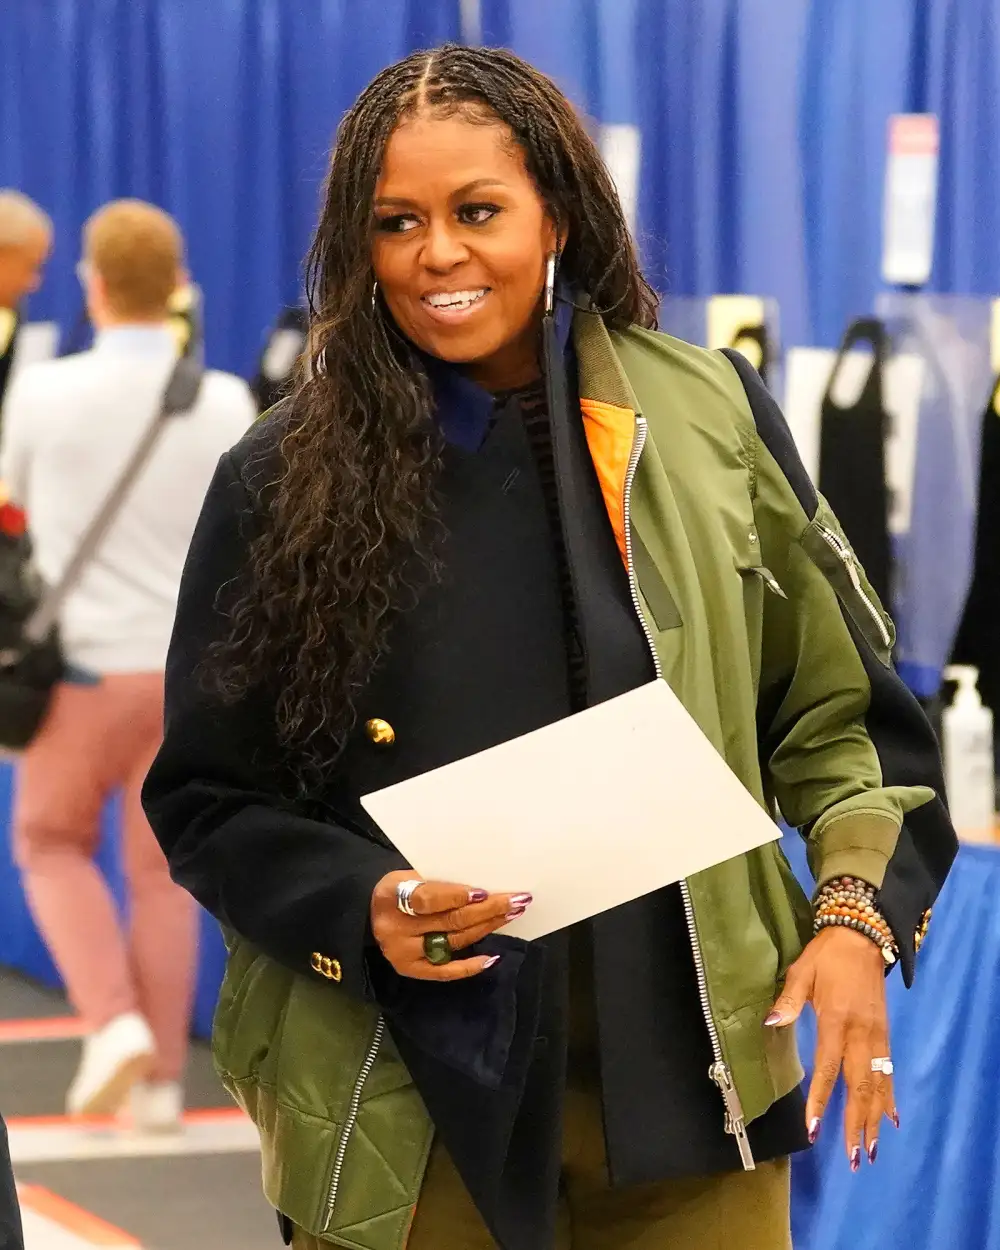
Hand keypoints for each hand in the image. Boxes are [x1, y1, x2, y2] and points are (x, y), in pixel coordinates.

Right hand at [370, 870, 531, 981]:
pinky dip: (469, 966)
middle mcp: (395, 929)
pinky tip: (492, 958)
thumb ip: (438, 882)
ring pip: (453, 942)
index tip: (484, 892)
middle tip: (517, 900)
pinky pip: (444, 972)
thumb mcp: (408, 874)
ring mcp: (402, 953)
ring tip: (512, 914)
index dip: (457, 896)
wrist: (369, 912)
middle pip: (449, 921)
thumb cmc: (399, 888)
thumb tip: (483, 887)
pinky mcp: (410, 970)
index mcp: (391, 896)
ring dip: (487, 928)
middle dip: (488, 910)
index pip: (428, 899)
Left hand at [765, 926, 896, 1169]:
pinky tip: (892, 1117)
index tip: (815, 1129)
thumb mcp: (802, 971)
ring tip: (872, 1148)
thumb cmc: (826, 956)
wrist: (862, 936)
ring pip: (878, 1083)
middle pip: (860, 1086)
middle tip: (855, 1157)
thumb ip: (788, 1000)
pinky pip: (889, 1070)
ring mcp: (877, 1035)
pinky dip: (890, 1094)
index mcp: (837, 1021)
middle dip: (856, 1122)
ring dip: (875, 1117)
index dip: (821, 1100)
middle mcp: (861, 1034)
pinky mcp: (884, 1033)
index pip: (827, 1069)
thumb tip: (769, 1023)